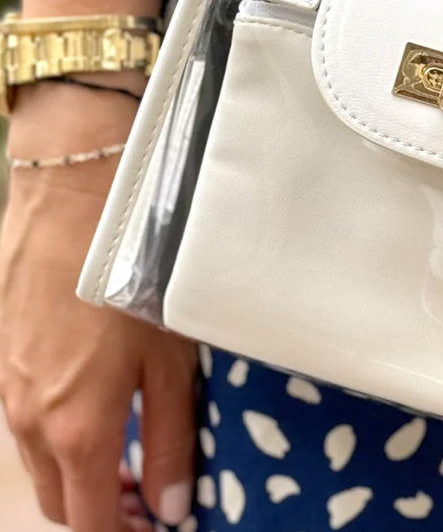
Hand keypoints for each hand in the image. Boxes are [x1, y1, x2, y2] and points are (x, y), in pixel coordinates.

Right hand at [0, 83, 197, 529]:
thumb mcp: (171, 360)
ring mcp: (8, 388)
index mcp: (76, 429)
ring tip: (128, 448)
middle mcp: (30, 420)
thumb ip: (170, 439)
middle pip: (59, 499)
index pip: (90, 523)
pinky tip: (95, 397)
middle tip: (145, 492)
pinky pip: (26, 415)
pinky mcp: (3, 355)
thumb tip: (171, 505)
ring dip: (79, 469)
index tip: (153, 528)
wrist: (75, 199)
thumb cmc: (135, 278)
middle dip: (98, 510)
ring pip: (40, 459)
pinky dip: (59, 430)